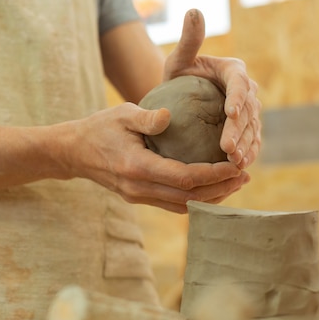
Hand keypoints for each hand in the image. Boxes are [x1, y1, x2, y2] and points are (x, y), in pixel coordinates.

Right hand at [64, 103, 248, 212]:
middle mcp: (138, 187)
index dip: (213, 176)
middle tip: (245, 176)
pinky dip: (195, 198)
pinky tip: (210, 186)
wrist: (73, 152)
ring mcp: (137, 195)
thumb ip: (146, 117)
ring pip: (182, 206)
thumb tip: (171, 115)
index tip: (235, 166)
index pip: (183, 178)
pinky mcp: (138, 197)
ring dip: (211, 197)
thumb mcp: (121, 113)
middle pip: (188, 198)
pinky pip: (172, 203)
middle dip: (220, 190)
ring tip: (235, 183)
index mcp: (136, 167)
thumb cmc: (99, 128)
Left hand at [163, 9, 261, 168]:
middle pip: (248, 110)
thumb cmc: (177, 76)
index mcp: (233, 71)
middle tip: (227, 148)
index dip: (237, 98)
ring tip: (233, 162)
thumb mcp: (179, 60)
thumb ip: (188, 40)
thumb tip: (194, 10)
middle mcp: (246, 90)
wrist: (179, 97)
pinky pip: (251, 141)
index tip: (228, 113)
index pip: (239, 83)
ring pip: (252, 128)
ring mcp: (248, 110)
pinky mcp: (245, 128)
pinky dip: (248, 153)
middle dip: (239, 130)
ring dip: (246, 146)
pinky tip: (239, 168)